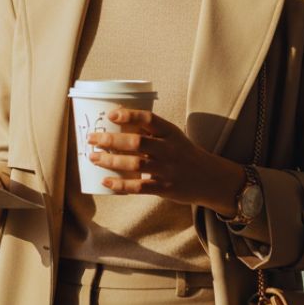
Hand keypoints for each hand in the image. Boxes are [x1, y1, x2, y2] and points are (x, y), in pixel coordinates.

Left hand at [86, 108, 238, 209]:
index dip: (129, 115)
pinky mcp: (166, 188)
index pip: (149, 119)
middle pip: (137, 142)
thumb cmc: (185, 154)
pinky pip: (140, 187)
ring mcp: (168, 169)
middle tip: (91, 139)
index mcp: (171, 132)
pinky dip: (121, 185)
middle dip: (111, 140)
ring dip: (111, 161)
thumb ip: (151, 132)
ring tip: (93, 158)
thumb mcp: (173, 137)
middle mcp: (170, 149)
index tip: (110, 115)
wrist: (212, 179)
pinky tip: (105, 182)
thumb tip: (116, 125)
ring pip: (135, 164)